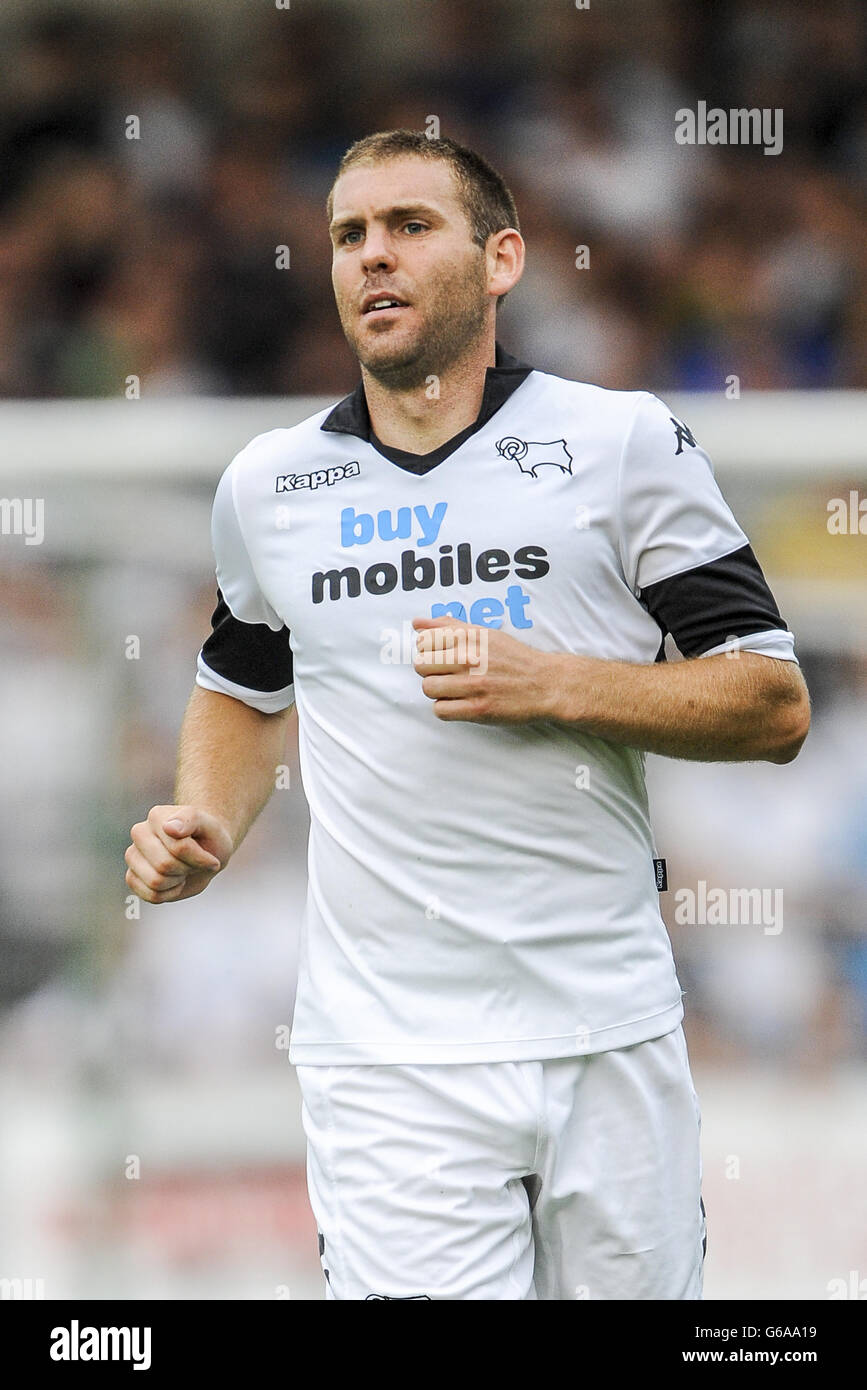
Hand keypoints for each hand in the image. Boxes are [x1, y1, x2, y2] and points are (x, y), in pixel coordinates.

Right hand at [125, 805, 233, 903]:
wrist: (207, 852)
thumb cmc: (207, 837)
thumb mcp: (210, 825)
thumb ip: (190, 820)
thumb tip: (169, 827)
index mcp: (157, 816)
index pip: (178, 847)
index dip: (198, 858)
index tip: (209, 855)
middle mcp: (140, 833)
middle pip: (164, 865)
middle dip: (187, 869)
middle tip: (194, 862)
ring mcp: (133, 856)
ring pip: (155, 881)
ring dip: (177, 881)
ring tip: (183, 869)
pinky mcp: (132, 877)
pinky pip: (151, 895)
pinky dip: (169, 894)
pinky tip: (174, 880)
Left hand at [412, 614, 559, 722]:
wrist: (546, 684)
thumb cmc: (515, 659)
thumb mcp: (485, 633)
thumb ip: (450, 626)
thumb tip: (417, 623)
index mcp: (469, 638)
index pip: (423, 640)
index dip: (429, 649)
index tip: (442, 655)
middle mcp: (469, 659)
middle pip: (421, 665)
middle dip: (430, 670)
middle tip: (448, 674)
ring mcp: (473, 685)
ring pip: (428, 688)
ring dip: (438, 690)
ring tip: (454, 689)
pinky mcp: (478, 709)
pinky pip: (440, 710)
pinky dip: (446, 708)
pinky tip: (459, 703)